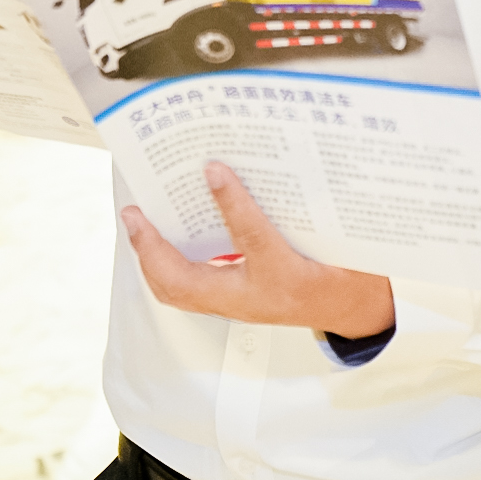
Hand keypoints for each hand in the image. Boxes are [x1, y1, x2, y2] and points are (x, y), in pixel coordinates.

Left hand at [122, 162, 395, 336]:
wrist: (348, 312)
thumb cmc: (342, 273)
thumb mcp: (333, 235)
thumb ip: (307, 204)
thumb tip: (264, 167)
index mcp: (284, 278)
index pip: (252, 237)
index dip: (231, 201)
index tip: (213, 168)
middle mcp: (252, 298)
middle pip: (184, 283)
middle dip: (150, 249)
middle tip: (133, 213)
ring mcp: (236, 306)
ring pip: (175, 292)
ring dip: (150, 260)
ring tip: (138, 226)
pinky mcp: (229, 306)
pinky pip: (184, 292)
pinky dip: (165, 268)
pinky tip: (162, 245)